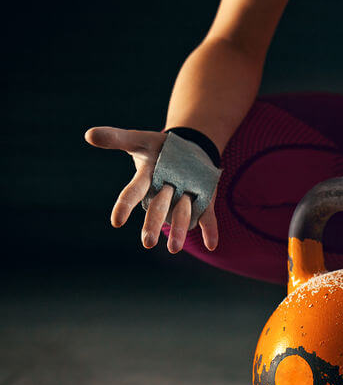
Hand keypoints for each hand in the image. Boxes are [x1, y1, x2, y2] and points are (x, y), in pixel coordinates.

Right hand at [84, 127, 218, 252]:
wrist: (188, 150)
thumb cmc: (158, 148)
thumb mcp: (138, 139)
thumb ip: (115, 138)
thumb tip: (88, 135)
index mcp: (147, 178)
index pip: (134, 192)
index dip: (125, 205)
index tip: (117, 221)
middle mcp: (164, 192)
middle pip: (158, 208)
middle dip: (153, 223)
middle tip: (147, 243)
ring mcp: (184, 198)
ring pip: (181, 214)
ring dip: (179, 230)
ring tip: (175, 249)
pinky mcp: (204, 201)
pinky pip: (207, 218)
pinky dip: (210, 230)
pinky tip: (211, 245)